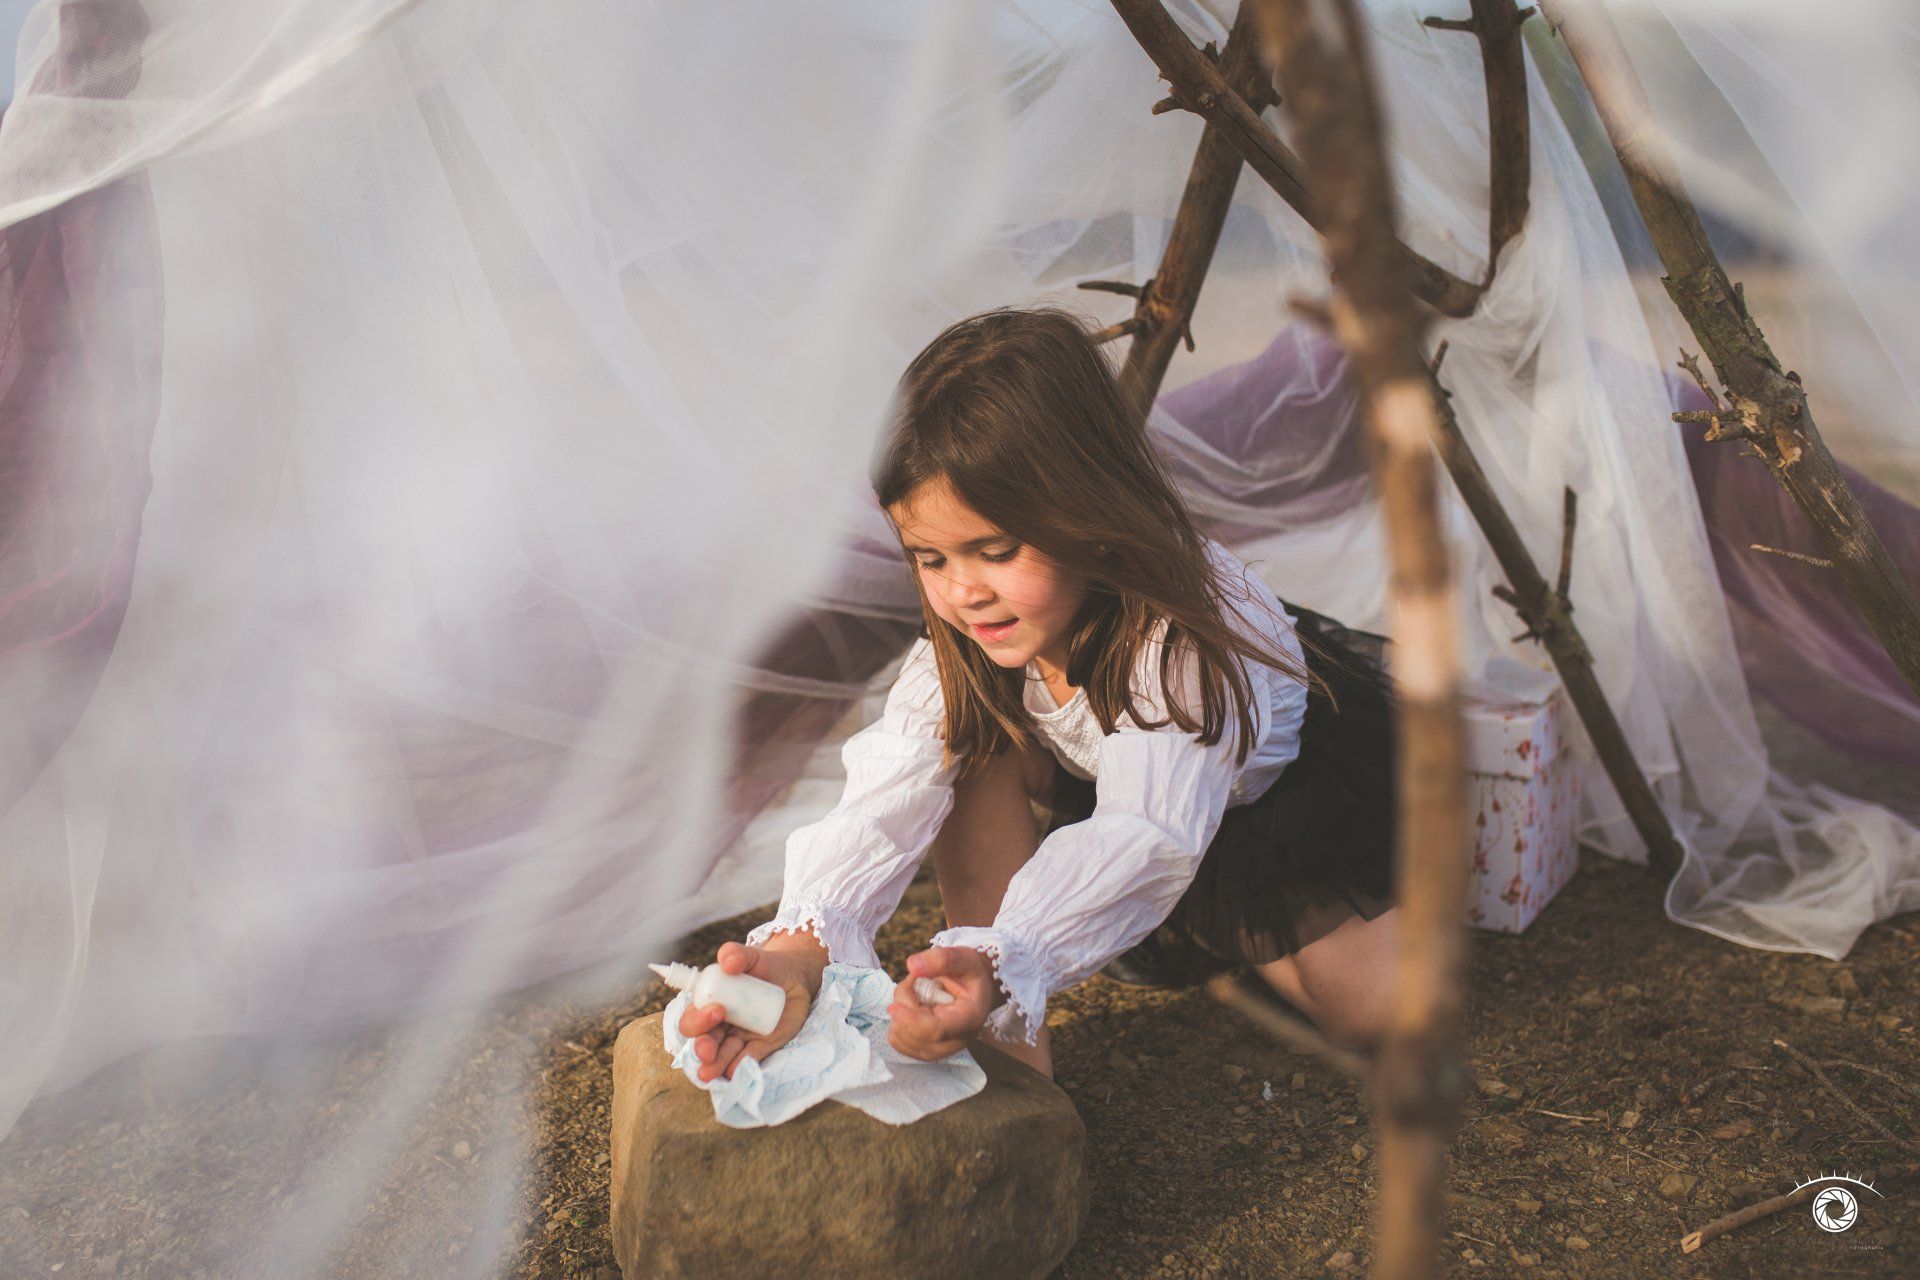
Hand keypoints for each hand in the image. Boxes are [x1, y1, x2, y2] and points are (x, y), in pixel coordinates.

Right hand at [676, 935, 825, 1081]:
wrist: (793, 977)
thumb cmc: (765, 966)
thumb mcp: (752, 956)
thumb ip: (737, 953)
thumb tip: (727, 961)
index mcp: (710, 1003)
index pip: (693, 1018)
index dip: (698, 1019)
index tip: (718, 1010)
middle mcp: (721, 1025)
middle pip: (704, 1041)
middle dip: (702, 1048)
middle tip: (706, 1051)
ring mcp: (741, 1038)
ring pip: (723, 1056)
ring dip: (716, 1065)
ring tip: (708, 1074)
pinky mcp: (761, 1046)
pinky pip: (749, 1059)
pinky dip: (742, 1066)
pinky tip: (737, 1072)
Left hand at [885, 944, 1001, 1060]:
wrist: (974, 990)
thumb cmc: (969, 974)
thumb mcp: (963, 958)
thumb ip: (942, 959)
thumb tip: (912, 965)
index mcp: (969, 1019)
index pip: (937, 1029)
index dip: (912, 1020)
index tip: (893, 1006)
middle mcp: (955, 1042)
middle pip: (915, 1035)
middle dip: (904, 1004)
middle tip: (913, 979)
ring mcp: (939, 1051)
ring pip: (901, 1039)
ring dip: (900, 1011)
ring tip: (915, 993)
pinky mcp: (924, 1051)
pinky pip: (897, 1041)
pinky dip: (897, 1021)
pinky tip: (911, 1007)